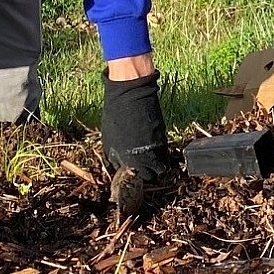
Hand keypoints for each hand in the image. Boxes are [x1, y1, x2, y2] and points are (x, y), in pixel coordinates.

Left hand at [101, 69, 171, 194]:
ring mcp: (159, 145)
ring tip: (146, 153)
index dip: (141, 177)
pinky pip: (163, 148)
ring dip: (156, 160)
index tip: (137, 173)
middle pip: (157, 173)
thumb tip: (119, 170)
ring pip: (162, 161)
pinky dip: (158, 149)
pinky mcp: (164, 133)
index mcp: (133, 161)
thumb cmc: (115, 117)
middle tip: (144, 165)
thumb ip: (116, 160)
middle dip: (152, 172)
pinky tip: (149, 142)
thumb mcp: (109, 142)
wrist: (131, 94)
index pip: (144, 179)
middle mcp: (149, 157)